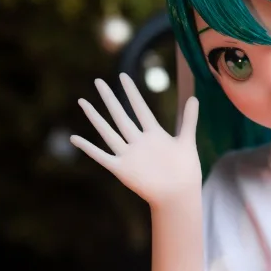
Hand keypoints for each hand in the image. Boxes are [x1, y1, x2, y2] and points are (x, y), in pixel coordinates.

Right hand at [71, 74, 200, 205]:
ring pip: (108, 132)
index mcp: (154, 134)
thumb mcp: (187, 142)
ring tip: (83, 102)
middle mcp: (138, 141)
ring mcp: (129, 155)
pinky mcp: (122, 169)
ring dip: (95, 118)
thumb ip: (189, 120)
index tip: (123, 76)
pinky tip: (75, 138)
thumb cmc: (185, 171)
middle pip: (121, 116)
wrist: (179, 195)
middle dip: (110, 98)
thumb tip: (195, 97)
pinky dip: (88, 148)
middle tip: (98, 81)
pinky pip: (101, 156)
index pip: (140, 108)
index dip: (132, 92)